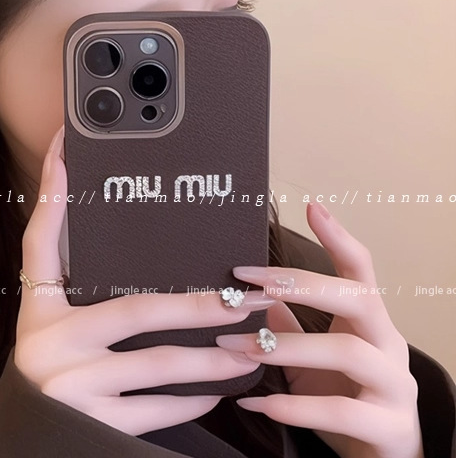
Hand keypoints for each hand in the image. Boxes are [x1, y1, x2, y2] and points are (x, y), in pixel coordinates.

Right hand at [14, 124, 276, 435]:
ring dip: (210, 357)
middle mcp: (50, 345)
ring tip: (249, 347)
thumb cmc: (46, 365)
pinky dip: (190, 400)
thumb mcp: (45, 320)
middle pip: (134, 311)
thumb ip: (65, 271)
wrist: (28, 441)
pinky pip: (154, 411)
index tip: (67, 146)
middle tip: (243, 300)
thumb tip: (81, 207)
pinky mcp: (94, 425)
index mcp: (41, 312)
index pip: (43, 241)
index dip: (53, 193)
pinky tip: (216, 391)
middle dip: (197, 305)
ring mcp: (72, 388)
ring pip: (157, 366)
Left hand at [215, 201, 422, 457]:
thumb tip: (250, 290)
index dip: (338, 237)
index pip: (361, 269)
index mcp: (368, 322)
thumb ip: (288, 323)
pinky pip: (341, 411)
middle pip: (358, 299)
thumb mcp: (312, 357)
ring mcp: (395, 386)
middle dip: (303, 286)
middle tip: (250, 283)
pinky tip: (254, 401)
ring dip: (286, 347)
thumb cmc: (344, 397)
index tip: (310, 206)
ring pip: (348, 353)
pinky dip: (293, 407)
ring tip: (239, 347)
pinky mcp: (390, 427)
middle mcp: (389, 345)